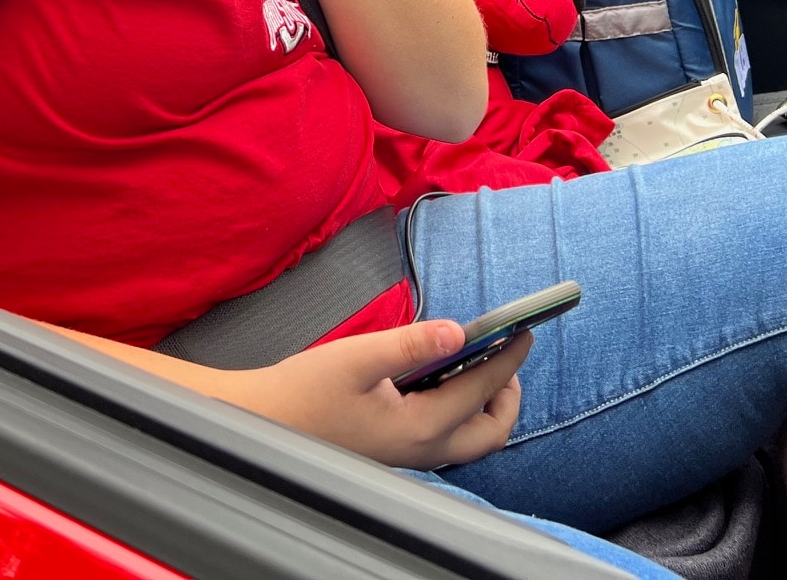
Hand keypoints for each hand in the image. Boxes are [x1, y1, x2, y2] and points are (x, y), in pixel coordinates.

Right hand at [231, 319, 528, 468]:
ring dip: (486, 404)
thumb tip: (459, 332)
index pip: (482, 388)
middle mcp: (423, 450)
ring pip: (471, 439)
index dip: (508, 357)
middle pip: (491, 432)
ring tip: (479, 365)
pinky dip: (460, 411)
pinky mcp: (395, 451)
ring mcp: (410, 456)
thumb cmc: (302, 392)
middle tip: (506, 355)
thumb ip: (410, 344)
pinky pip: (447, 437)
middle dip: (508, 394)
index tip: (524, 330)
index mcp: (420, 426)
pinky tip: (441, 380)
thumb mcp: (356, 358)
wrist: (262, 425)